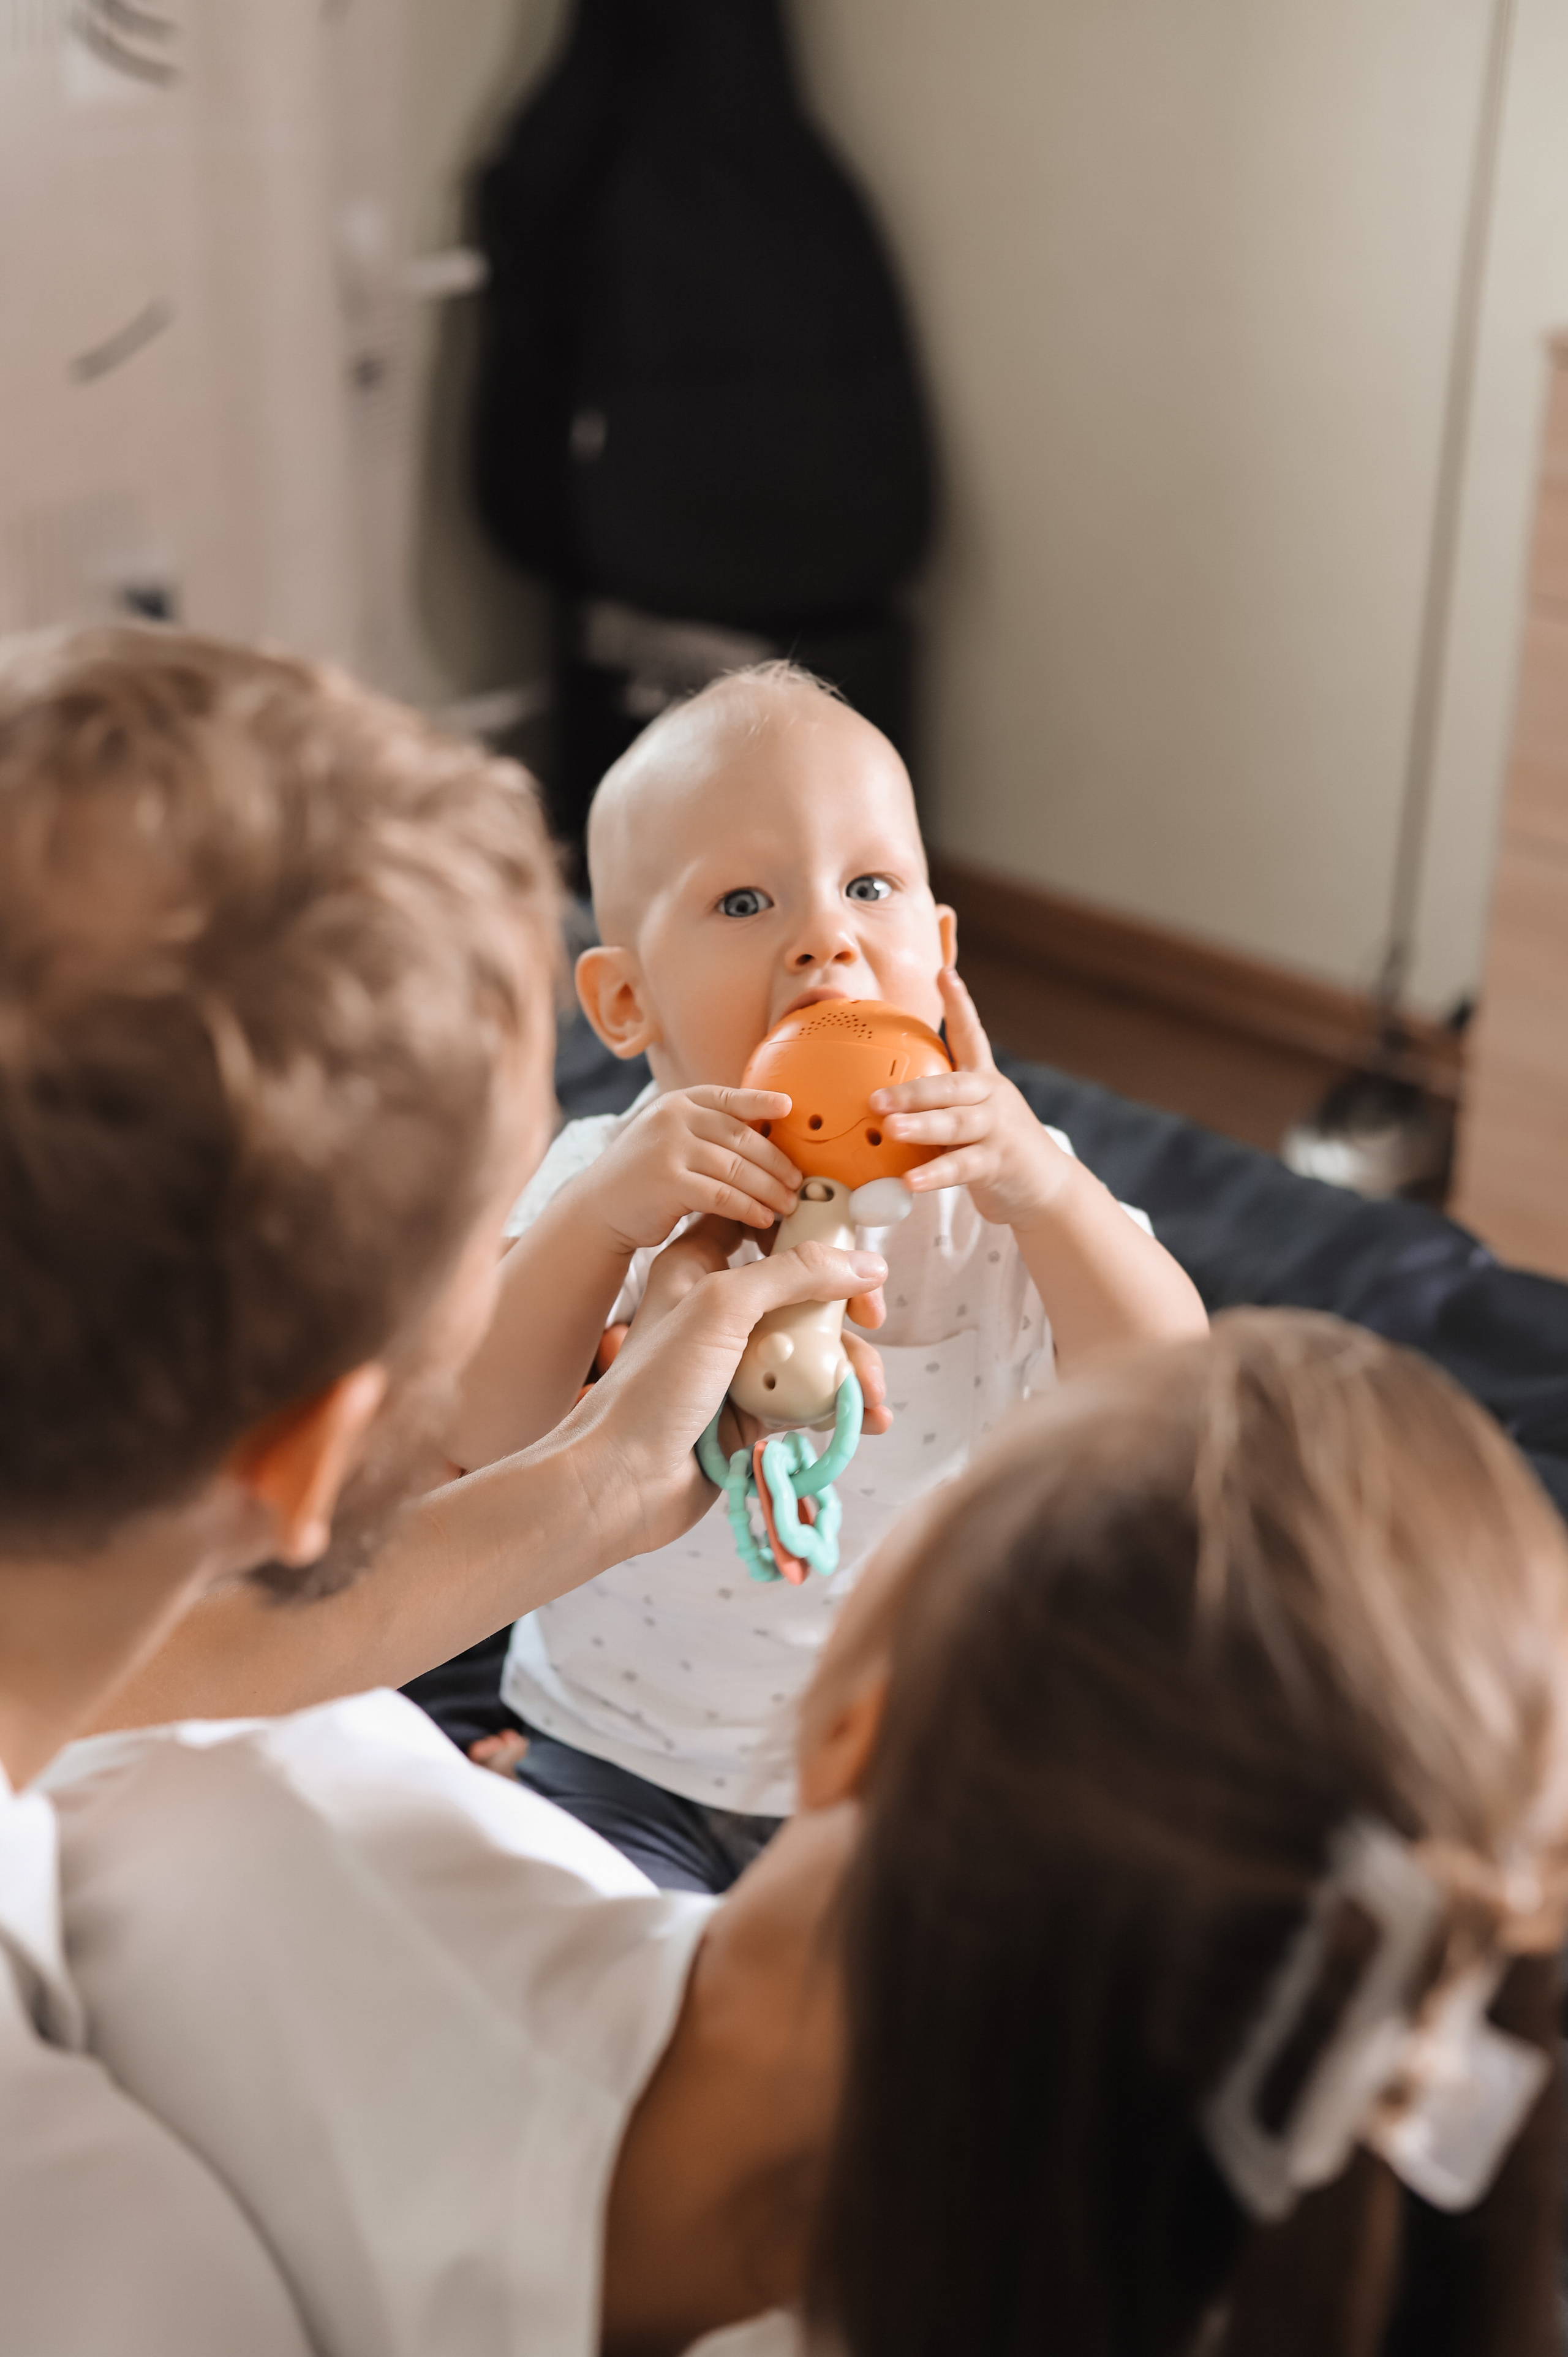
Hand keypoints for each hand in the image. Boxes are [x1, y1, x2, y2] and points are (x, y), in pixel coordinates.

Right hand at [582, 1086, 801, 1254]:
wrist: (597, 1208)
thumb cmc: (644, 1176)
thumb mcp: (668, 1137)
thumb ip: (704, 1130)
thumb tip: (764, 1135)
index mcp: (677, 1103)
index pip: (728, 1098)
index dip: (760, 1101)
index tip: (789, 1107)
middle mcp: (673, 1119)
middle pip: (741, 1137)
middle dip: (776, 1161)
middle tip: (798, 1181)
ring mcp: (669, 1149)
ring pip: (736, 1168)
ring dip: (768, 1189)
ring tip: (788, 1204)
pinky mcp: (668, 1183)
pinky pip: (722, 1195)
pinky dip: (748, 1208)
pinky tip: (762, 1219)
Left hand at [629, 1219, 889, 1447]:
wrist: (621, 1482)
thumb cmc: (653, 1387)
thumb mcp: (722, 1308)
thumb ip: (794, 1274)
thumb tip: (865, 1264)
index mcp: (698, 1266)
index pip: (761, 1222)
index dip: (807, 1223)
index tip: (849, 1240)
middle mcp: (720, 1309)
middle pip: (802, 1286)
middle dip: (845, 1306)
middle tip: (871, 1321)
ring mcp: (739, 1360)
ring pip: (814, 1345)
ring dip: (852, 1366)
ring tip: (870, 1395)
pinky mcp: (754, 1408)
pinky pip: (812, 1396)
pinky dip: (842, 1405)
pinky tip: (868, 1419)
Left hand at [870, 967, 1071, 1229]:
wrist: (1045, 1186)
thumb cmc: (994, 1149)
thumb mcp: (969, 1118)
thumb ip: (935, 1108)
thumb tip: (876, 1105)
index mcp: (982, 1081)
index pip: (971, 1036)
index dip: (959, 1004)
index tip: (944, 973)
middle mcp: (991, 1098)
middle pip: (950, 1086)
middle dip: (911, 1090)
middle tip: (874, 1097)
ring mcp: (997, 1130)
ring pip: (955, 1123)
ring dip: (921, 1125)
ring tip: (890, 1128)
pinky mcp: (998, 1162)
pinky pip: (961, 1167)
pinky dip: (934, 1174)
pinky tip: (910, 1181)